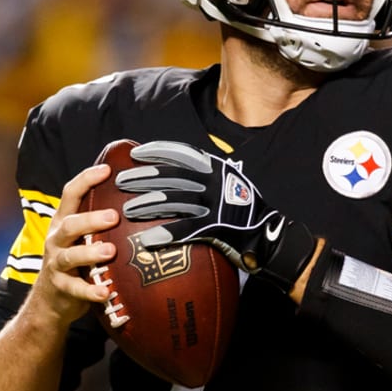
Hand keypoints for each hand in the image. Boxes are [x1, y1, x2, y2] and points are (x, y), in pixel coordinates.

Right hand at [32, 164, 118, 323]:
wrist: (51, 298)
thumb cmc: (78, 258)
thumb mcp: (84, 235)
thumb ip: (103, 219)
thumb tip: (143, 196)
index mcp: (65, 221)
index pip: (71, 194)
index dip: (86, 179)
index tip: (107, 169)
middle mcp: (58, 239)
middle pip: (70, 224)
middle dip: (91, 219)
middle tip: (114, 216)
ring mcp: (58, 263)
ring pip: (70, 255)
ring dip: (91, 252)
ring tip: (111, 250)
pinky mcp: (62, 287)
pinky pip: (75, 289)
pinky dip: (90, 291)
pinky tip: (105, 292)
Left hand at [114, 141, 316, 291]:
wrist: (270, 237)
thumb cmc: (244, 213)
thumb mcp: (228, 186)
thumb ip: (206, 178)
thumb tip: (175, 173)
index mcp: (218, 169)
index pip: (183, 153)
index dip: (157, 151)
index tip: (136, 153)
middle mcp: (216, 182)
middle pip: (172, 175)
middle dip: (143, 177)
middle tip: (121, 181)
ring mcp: (217, 204)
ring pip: (174, 199)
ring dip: (147, 203)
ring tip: (127, 209)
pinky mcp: (217, 227)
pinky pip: (185, 229)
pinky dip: (165, 233)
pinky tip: (147, 239)